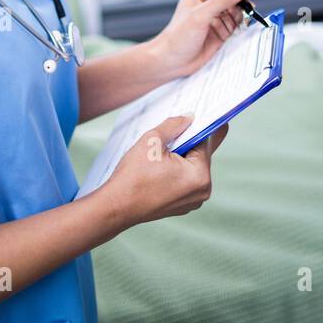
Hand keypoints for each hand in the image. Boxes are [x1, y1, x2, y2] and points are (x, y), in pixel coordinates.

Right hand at [102, 115, 229, 225]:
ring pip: (192, 168)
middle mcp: (202, 190)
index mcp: (200, 175)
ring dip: (181, 157)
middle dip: (187, 143)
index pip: (205, 142)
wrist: (117, 206)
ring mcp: (193, 200)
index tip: (200, 115)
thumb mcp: (152, 141)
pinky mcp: (183, 205)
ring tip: (161, 152)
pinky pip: (185, 181)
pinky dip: (177, 171)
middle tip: (172, 133)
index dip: (197, 127)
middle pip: (200, 155)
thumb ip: (174, 125)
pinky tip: (160, 167)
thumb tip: (189, 117)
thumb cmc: (133, 176)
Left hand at [149, 0, 252, 79]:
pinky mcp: (223, 30)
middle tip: (246, 8)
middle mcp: (209, 1)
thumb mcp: (201, 15)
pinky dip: (241, 24)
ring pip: (238, 7)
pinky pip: (238, 22)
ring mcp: (217, 16)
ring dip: (241, 13)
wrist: (173, 61)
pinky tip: (236, 29)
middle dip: (241, 0)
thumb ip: (224, 0)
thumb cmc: (178, 37)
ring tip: (236, 22)